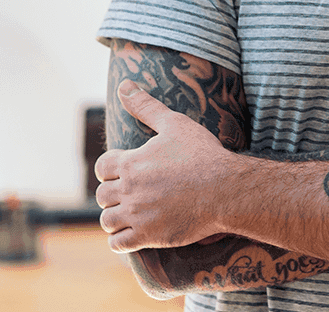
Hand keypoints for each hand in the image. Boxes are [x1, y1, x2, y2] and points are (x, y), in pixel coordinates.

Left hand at [95, 79, 231, 251]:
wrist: (225, 189)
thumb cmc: (202, 154)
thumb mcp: (175, 123)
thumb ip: (146, 105)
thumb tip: (124, 84)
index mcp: (131, 163)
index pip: (102, 167)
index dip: (112, 168)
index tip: (126, 170)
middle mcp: (129, 190)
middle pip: (103, 195)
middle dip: (113, 193)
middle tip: (132, 192)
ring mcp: (137, 215)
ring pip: (107, 221)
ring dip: (115, 217)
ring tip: (129, 214)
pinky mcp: (148, 237)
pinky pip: (119, 244)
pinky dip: (120, 240)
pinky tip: (132, 233)